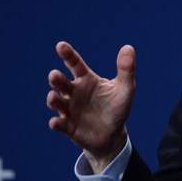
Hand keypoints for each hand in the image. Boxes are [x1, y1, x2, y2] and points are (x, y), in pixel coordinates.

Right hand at [47, 41, 135, 172]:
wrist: (113, 135)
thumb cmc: (117, 107)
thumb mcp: (125, 89)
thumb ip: (126, 69)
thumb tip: (128, 47)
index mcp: (86, 80)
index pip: (75, 64)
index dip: (68, 55)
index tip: (61, 45)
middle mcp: (74, 92)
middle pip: (61, 83)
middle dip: (56, 79)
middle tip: (54, 76)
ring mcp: (69, 109)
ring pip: (56, 102)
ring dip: (53, 100)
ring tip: (53, 97)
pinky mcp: (68, 127)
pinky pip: (59, 124)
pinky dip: (56, 123)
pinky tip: (55, 122)